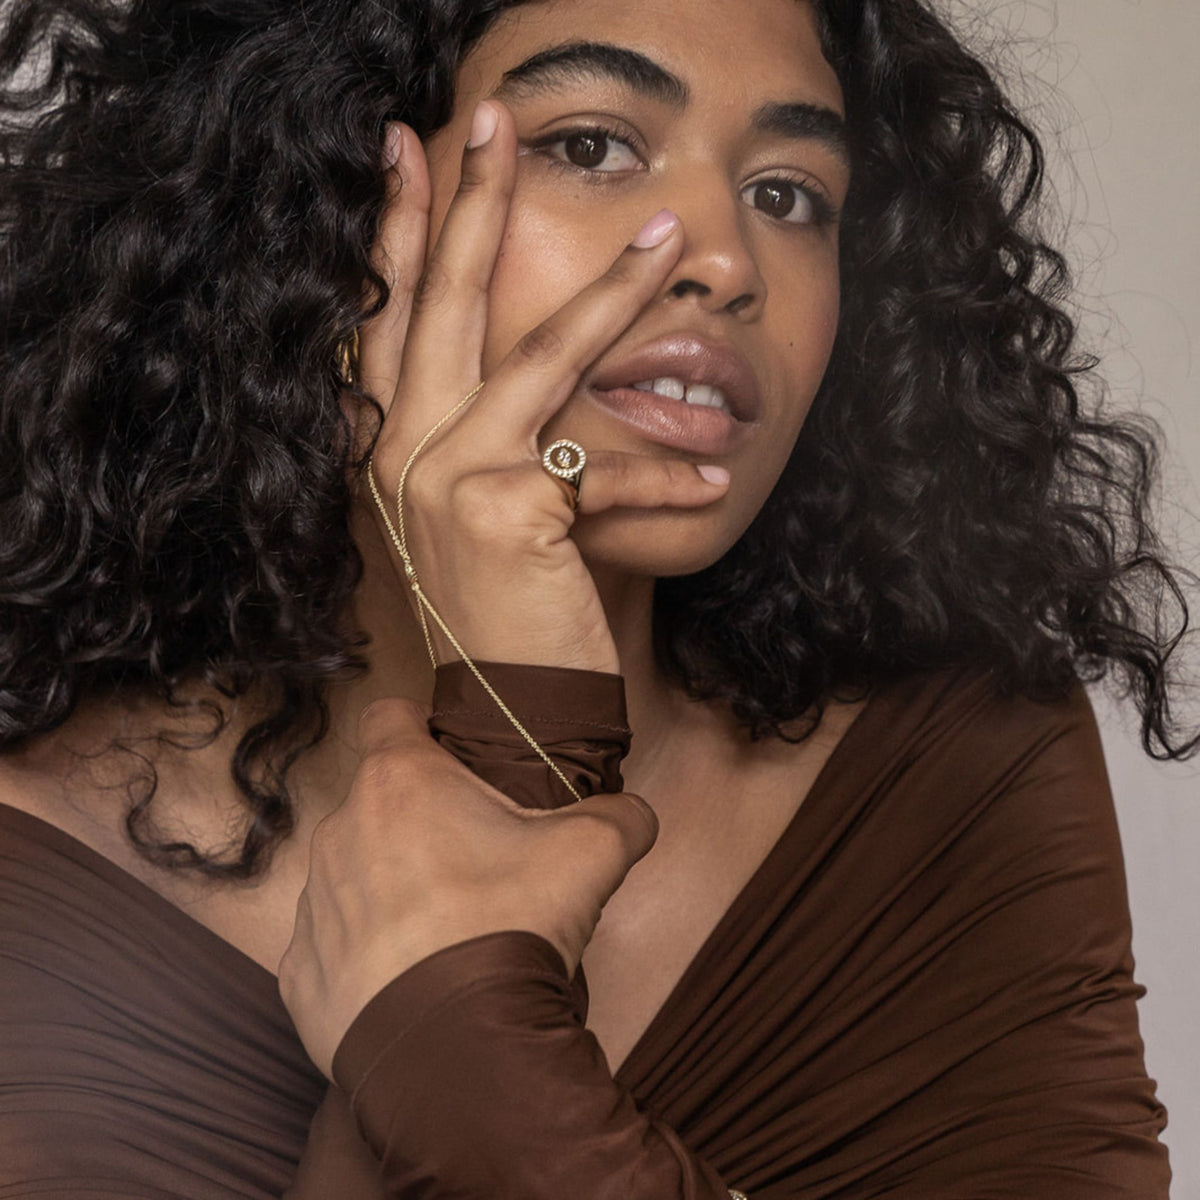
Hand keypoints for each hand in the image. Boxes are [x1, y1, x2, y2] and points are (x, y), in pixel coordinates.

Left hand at [277, 697, 658, 1078]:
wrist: (457, 1051)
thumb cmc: (512, 928)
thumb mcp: (592, 854)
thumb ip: (620, 815)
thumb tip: (633, 814)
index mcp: (400, 781)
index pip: (389, 714)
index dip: (420, 724)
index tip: (450, 751)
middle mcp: (342, 829)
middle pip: (378, 801)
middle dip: (420, 818)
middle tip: (475, 857)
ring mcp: (316, 903)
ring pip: (353, 871)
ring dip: (390, 885)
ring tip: (446, 927)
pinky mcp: (300, 971)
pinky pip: (335, 945)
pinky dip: (367, 954)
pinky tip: (412, 978)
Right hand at [358, 104, 729, 674]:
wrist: (510, 719)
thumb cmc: (510, 612)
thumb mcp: (487, 510)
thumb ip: (499, 431)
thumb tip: (555, 357)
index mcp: (391, 446)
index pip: (389, 316)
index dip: (399, 228)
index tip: (407, 147)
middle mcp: (402, 453)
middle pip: (443, 303)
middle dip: (471, 202)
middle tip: (494, 119)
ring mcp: (444, 479)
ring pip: (536, 356)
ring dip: (612, 295)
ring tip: (670, 243)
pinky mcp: (507, 513)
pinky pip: (606, 468)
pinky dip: (668, 474)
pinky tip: (715, 481)